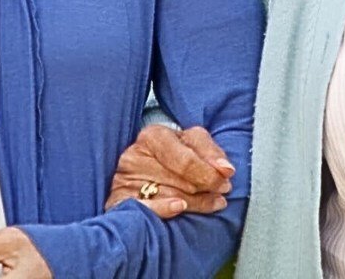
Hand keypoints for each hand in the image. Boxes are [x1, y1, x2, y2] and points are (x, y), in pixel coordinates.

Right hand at [104, 124, 234, 218]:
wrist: (145, 176)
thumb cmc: (174, 159)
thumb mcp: (192, 147)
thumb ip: (210, 153)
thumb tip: (226, 170)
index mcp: (153, 136)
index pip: (185, 156)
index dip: (209, 169)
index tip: (227, 178)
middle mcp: (135, 155)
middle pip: (178, 176)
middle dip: (205, 186)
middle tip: (221, 193)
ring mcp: (124, 178)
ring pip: (166, 192)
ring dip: (194, 201)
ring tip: (211, 203)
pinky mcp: (117, 200)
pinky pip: (142, 207)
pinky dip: (161, 209)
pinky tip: (179, 208)